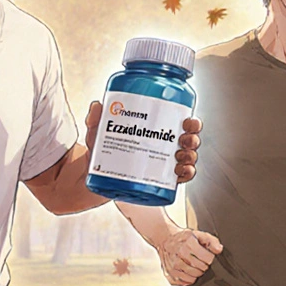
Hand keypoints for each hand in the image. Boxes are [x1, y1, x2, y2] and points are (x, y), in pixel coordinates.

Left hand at [86, 101, 202, 183]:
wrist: (93, 177)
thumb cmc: (100, 151)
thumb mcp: (97, 133)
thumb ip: (95, 119)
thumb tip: (97, 105)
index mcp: (155, 130)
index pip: (180, 122)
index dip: (191, 122)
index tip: (189, 121)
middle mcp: (163, 145)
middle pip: (189, 140)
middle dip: (192, 138)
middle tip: (184, 139)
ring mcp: (163, 163)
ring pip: (188, 158)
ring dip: (190, 156)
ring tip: (180, 156)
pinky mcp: (160, 180)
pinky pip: (181, 178)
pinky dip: (186, 174)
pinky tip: (180, 172)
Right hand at [157, 228, 222, 285]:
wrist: (165, 239)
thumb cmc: (185, 238)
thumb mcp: (199, 234)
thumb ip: (211, 241)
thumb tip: (219, 250)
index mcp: (188, 244)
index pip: (208, 259)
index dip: (210, 258)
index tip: (207, 256)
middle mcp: (179, 256)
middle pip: (201, 269)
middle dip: (204, 266)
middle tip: (201, 261)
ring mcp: (173, 267)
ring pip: (194, 277)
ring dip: (197, 273)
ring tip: (195, 266)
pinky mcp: (169, 275)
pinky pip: (185, 282)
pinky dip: (189, 279)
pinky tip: (188, 271)